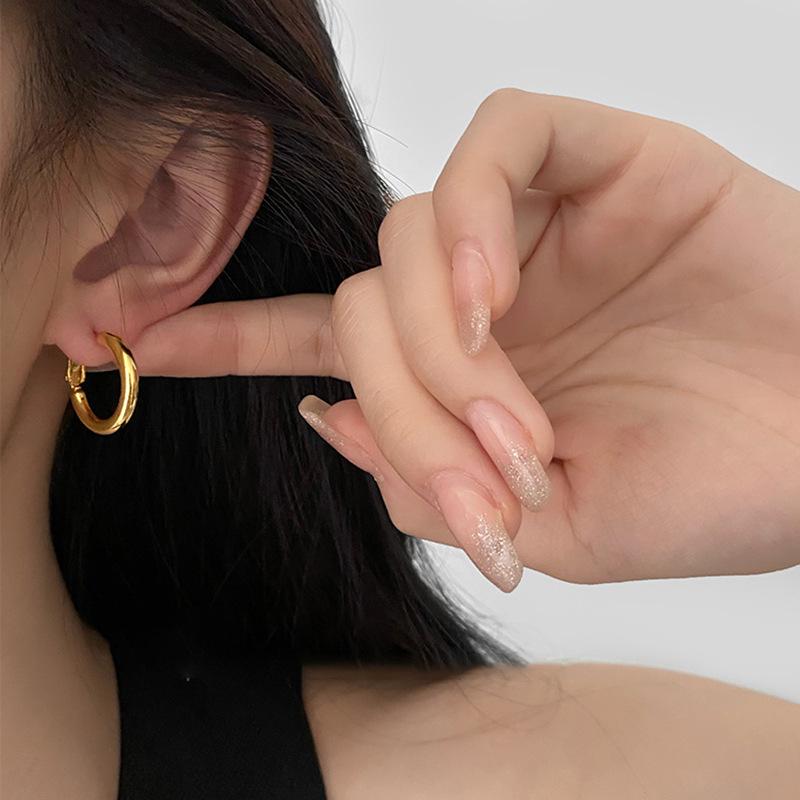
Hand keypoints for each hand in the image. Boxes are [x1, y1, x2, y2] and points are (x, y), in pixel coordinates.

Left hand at [134, 89, 799, 589]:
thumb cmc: (721, 492)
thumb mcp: (554, 528)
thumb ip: (430, 480)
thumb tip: (322, 419)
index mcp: (475, 377)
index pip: (329, 341)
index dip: (237, 340)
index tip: (146, 343)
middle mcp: (496, 294)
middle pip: (365, 305)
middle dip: (398, 398)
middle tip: (483, 476)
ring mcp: (543, 226)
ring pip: (409, 234)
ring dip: (438, 339)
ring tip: (513, 411)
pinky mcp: (607, 163)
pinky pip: (496, 143)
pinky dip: (468, 219)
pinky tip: (494, 296)